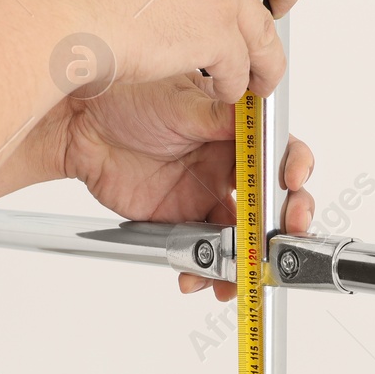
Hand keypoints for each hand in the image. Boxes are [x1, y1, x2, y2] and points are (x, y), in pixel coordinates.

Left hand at [0, 73, 315, 300]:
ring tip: (237, 275)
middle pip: (272, 202)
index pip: (281, 153)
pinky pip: (205, 252)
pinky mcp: (183, 221)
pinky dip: (206, 270)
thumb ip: (218, 118)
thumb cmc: (129, 96)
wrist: (81, 125)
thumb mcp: (179, 101)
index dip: (293, 169)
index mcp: (239, 130)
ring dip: (246, 260)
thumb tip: (252, 123)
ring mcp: (207, 195)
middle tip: (280, 241)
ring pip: (242, 235)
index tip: (290, 183)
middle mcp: (229, 165)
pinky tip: (198, 276)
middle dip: (282, 226)